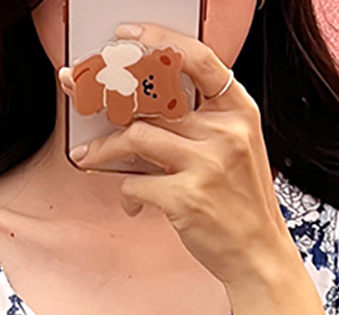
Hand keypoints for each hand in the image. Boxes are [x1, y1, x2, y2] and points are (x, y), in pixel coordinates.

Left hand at [60, 21, 293, 288]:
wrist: (258, 255)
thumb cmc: (241, 203)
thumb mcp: (235, 150)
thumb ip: (201, 123)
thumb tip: (141, 105)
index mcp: (239, 112)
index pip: (196, 59)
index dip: (157, 40)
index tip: (124, 37)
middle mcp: (224, 132)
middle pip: (152, 98)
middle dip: (107, 93)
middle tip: (80, 94)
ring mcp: (206, 165)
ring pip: (135, 137)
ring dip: (103, 148)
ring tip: (89, 157)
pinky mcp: (185, 199)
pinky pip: (135, 183)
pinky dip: (125, 194)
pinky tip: (132, 204)